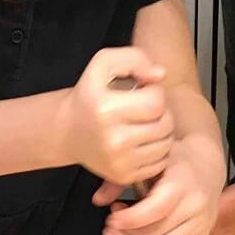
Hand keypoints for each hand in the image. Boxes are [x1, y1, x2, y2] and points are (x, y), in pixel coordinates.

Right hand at [57, 47, 171, 186]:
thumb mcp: (103, 64)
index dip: (154, 92)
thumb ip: (134, 58)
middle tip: (144, 109)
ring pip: (166, 145)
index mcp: (106, 109)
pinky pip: (160, 164)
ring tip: (143, 123)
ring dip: (161, 132)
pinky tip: (142, 141)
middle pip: (165, 124)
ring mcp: (118, 161)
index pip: (157, 101)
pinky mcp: (124, 176)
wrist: (68, 130)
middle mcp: (112, 139)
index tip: (140, 92)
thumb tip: (160, 75)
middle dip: (160, 112)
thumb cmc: (91, 95)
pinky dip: (157, 151)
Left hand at [99, 136, 225, 234]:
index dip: (131, 219)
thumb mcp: (149, 161)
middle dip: (127, 234)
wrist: (207, 162)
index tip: (110, 218)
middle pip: (157, 232)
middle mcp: (195, 207)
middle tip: (108, 228)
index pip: (156, 210)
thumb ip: (121, 180)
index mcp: (182, 184)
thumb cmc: (173, 159)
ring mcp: (201, 225)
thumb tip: (97, 200)